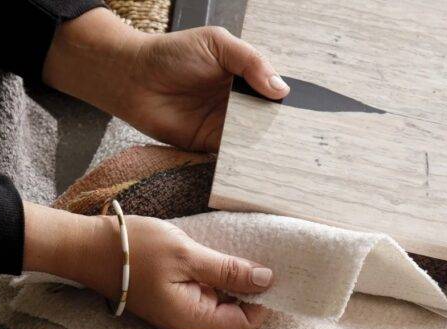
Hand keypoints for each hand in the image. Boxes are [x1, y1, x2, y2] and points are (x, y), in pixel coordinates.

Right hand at [23, 203, 271, 328]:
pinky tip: (216, 258)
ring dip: (232, 283)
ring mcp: (177, 312)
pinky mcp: (170, 298)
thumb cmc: (134, 249)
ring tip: (238, 255)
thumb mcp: (188, 254)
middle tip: (259, 260)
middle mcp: (186, 323)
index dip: (263, 303)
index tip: (270, 275)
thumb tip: (267, 280)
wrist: (85, 245)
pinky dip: (214, 279)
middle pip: (234, 316)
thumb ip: (228, 271)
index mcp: (192, 319)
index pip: (245, 325)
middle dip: (250, 292)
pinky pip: (202, 294)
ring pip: (219, 304)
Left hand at [43, 9, 288, 151]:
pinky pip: (235, 157)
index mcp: (245, 78)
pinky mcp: (212, 147)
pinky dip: (247, 163)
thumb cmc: (172, 54)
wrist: (133, 79)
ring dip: (270, 149)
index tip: (313, 116)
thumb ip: (251, 61)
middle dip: (286, 131)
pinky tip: (263, 166)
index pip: (276, 94)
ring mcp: (227, 127)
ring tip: (293, 159)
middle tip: (309, 143)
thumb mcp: (217, 43)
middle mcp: (240, 104)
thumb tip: (281, 90)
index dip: (291, 104)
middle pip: (271, 122)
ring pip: (257, 141)